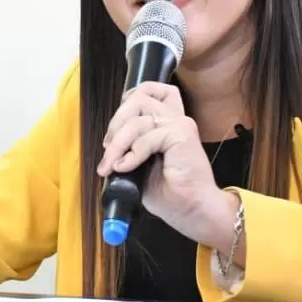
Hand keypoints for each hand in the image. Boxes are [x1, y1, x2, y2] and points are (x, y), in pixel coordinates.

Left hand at [96, 81, 236, 247]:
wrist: (193, 210)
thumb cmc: (172, 194)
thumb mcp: (141, 168)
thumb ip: (130, 148)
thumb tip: (108, 145)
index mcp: (167, 123)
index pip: (149, 91)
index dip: (126, 103)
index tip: (113, 134)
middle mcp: (174, 118)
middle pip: (138, 98)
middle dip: (115, 123)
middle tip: (108, 151)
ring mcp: (179, 124)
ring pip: (137, 118)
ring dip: (118, 143)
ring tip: (112, 165)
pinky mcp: (181, 134)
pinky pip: (146, 136)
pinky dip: (132, 153)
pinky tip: (127, 167)